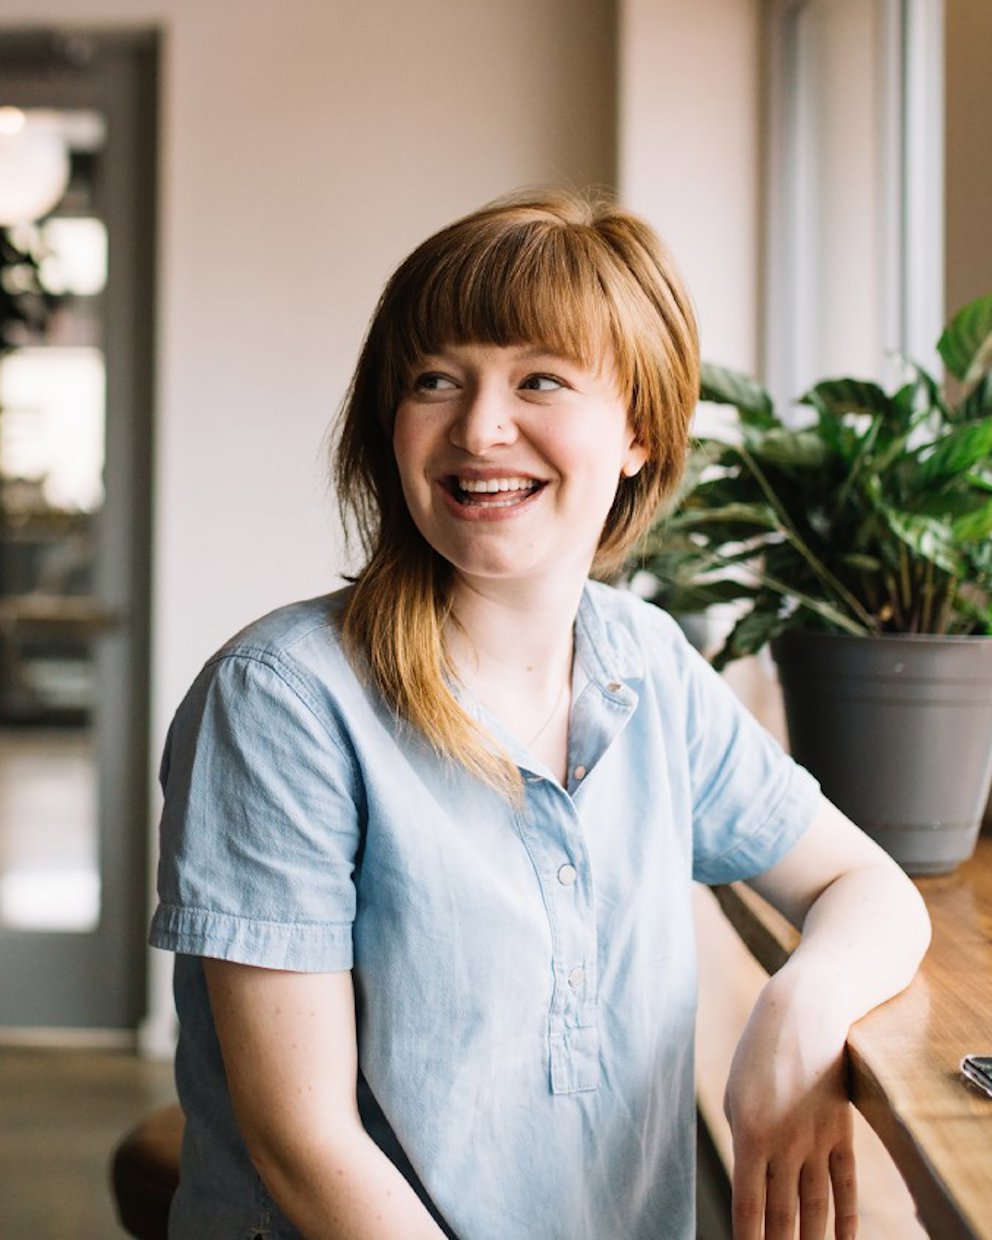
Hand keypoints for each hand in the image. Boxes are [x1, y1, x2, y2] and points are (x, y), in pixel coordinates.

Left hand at [723, 976, 857, 1239]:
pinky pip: (844, 1185)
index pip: (748, 1206)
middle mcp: (784, 1144)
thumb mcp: (736, 1094)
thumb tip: (750, 1181)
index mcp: (748, 1134)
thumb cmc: (759, 1053)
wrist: (804, 1014)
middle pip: (783, 1216)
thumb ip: (743, 1139)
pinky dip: (846, 1218)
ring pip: (815, 1208)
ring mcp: (816, 1140)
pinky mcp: (841, 1132)